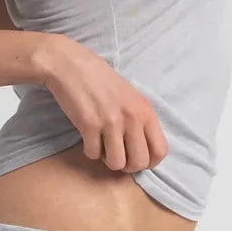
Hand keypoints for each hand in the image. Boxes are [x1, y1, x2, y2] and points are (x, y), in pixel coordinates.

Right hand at [37, 36, 170, 175]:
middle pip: (139, 162)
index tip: (135, 157)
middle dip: (127, 165)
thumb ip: (139, 119)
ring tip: (101, 145)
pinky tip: (87, 137)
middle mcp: (132, 117)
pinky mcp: (90, 125)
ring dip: (107, 159)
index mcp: (145, 110)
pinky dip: (89, 150)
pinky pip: (93, 154)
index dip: (149, 162)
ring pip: (117, 163)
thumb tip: (143, 150)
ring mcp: (111, 122)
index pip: (160, 150)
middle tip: (116, 155)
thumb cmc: (100, 80)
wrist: (70, 65)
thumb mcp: (130, 96)